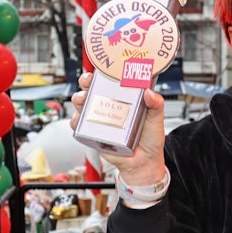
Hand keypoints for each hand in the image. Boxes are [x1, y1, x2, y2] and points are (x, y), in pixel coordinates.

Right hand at [70, 71, 167, 185]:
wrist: (143, 163)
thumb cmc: (150, 140)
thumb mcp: (156, 120)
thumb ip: (156, 105)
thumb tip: (149, 92)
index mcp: (125, 98)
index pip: (111, 80)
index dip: (103, 72)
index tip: (100, 69)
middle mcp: (110, 106)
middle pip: (92, 88)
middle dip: (86, 82)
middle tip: (88, 82)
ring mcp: (100, 119)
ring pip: (83, 104)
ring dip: (79, 98)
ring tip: (83, 100)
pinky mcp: (93, 133)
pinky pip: (79, 125)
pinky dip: (75, 121)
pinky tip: (78, 119)